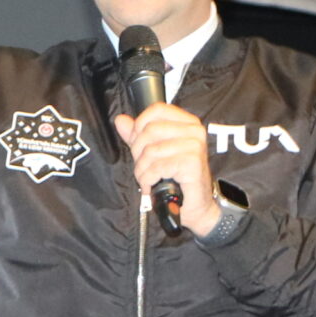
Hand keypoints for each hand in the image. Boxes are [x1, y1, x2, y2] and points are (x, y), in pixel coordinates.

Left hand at [112, 104, 218, 234]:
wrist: (194, 206)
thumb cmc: (177, 180)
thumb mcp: (154, 153)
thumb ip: (138, 136)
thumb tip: (121, 120)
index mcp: (187, 123)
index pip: (157, 110)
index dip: (140, 125)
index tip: (137, 144)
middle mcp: (194, 131)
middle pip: (150, 130)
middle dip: (138, 153)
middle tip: (142, 168)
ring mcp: (195, 146)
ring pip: (151, 150)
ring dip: (142, 170)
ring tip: (146, 179)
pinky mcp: (192, 162)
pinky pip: (158, 167)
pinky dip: (148, 179)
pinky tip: (151, 186)